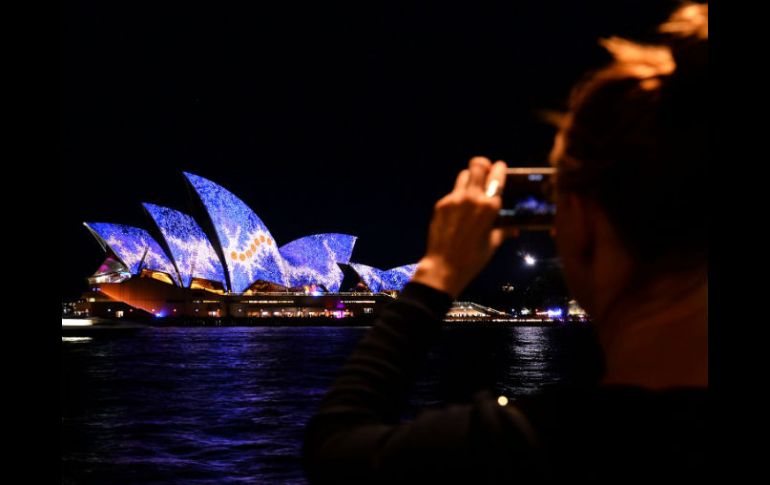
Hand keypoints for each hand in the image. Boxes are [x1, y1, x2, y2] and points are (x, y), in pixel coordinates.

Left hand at [412, 157, 510, 298]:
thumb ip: (504, 231)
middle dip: (483, 164)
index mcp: (490, 206)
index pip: (497, 175)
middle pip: (477, 165)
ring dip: (470, 178)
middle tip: (485, 171)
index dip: (500, 168)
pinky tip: (459, 210)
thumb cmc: (473, 258)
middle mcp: (473, 198)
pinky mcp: (441, 204)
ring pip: (463, 175)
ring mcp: (455, 200)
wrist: (444, 266)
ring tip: (472, 189)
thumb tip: (515, 230)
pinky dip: (458, 196)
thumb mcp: (493, 243)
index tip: (500, 167)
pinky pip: (452, 192)